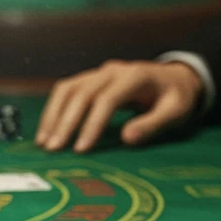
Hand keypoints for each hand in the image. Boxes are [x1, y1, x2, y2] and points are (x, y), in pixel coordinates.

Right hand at [35, 59, 203, 152]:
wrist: (174, 78)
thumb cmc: (175, 98)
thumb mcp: (175, 111)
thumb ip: (153, 123)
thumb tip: (127, 138)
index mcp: (135, 76)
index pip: (107, 99)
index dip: (92, 124)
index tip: (81, 149)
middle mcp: (112, 70)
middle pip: (82, 93)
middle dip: (66, 122)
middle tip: (54, 149)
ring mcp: (99, 72)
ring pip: (68, 89)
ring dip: (53, 116)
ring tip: (44, 143)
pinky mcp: (90, 79)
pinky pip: (66, 90)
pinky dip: (53, 110)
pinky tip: (46, 130)